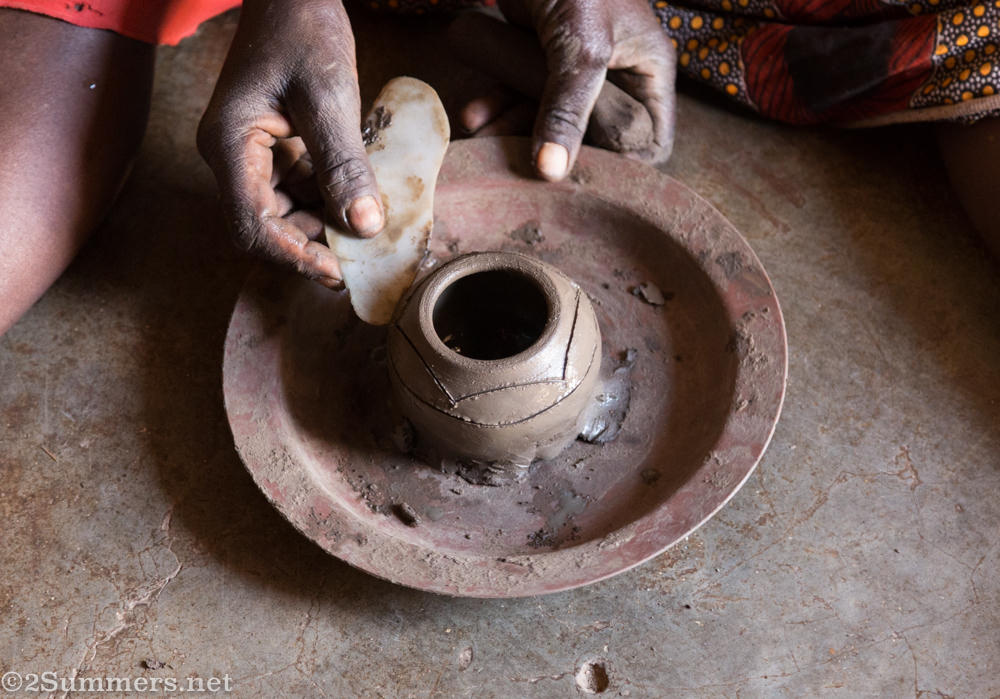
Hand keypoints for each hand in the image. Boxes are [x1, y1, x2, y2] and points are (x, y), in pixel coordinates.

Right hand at [197, 0, 381, 288]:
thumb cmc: (303, 29)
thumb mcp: (328, 95)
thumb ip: (343, 163)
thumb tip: (364, 226)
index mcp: (230, 145)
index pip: (252, 223)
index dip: (294, 256)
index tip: (337, 274)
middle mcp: (233, 157)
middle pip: (266, 226)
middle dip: (313, 246)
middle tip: (362, 258)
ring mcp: (252, 155)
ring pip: (285, 214)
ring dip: (324, 227)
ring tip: (367, 229)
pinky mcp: (275, 151)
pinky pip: (299, 192)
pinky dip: (329, 203)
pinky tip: (360, 201)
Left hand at [456, 0, 675, 177]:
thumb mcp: (578, 45)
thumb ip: (566, 108)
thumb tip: (552, 172)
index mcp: (648, 71)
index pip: (649, 140)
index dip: (621, 164)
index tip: (580, 175)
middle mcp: (617, 75)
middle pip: (593, 138)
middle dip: (554, 151)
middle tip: (523, 165)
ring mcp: (576, 69)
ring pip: (550, 121)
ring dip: (514, 129)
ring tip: (483, 134)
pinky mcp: (540, 59)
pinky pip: (523, 96)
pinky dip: (498, 105)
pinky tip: (475, 114)